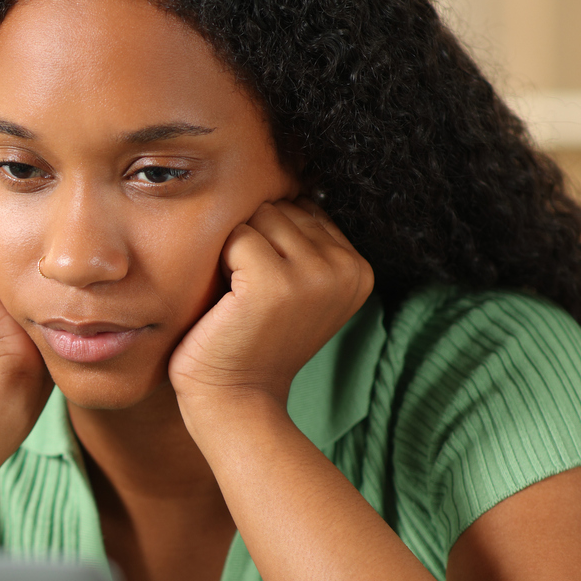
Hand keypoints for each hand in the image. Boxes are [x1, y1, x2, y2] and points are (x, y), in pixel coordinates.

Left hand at [167, 197, 372, 415]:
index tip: (268, 292)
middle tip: (250, 297)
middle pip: (281, 207)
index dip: (271, 243)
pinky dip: (220, 265)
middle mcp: (347, 269)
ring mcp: (315, 275)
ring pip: (259, 217)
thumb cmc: (251, 341)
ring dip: (236, 253)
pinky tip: (229, 303)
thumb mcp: (296, 289)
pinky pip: (236, 236)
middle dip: (254, 243)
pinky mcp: (274, 283)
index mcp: (359, 269)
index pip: (304, 210)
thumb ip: (304, 242)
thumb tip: (290, 180)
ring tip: (241, 299)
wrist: (235, 400)